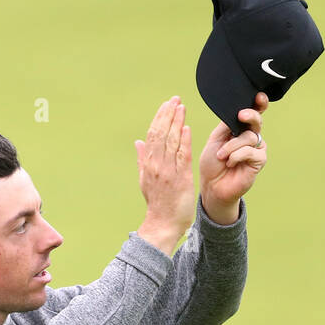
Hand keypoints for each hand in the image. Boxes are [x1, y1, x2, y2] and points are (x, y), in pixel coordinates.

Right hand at [135, 95, 195, 254]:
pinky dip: (183, 141)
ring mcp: (168, 172)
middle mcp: (156, 165)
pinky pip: (182, 156)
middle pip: (161, 134)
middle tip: (175, 99)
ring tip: (181, 107)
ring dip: (176, 122)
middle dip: (168, 115)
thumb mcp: (145, 179)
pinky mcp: (181, 179)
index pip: (153, 135)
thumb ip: (143, 159)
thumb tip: (138, 142)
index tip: (167, 104)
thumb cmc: (157, 203)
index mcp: (148, 164)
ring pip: (171, 141)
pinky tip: (186, 128)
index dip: (160, 118)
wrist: (162, 224)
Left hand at [200, 92, 267, 221]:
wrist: (212, 186)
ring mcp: (256, 149)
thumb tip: (238, 111)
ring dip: (232, 146)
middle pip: (256, 120)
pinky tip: (230, 162)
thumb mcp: (215, 139)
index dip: (258, 103)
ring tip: (222, 156)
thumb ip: (227, 125)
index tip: (258, 96)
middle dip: (250, 116)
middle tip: (241, 115)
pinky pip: (251, 152)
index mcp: (240, 129)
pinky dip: (237, 155)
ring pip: (250, 137)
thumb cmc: (212, 163)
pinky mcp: (259, 161)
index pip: (253, 112)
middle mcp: (250, 137)